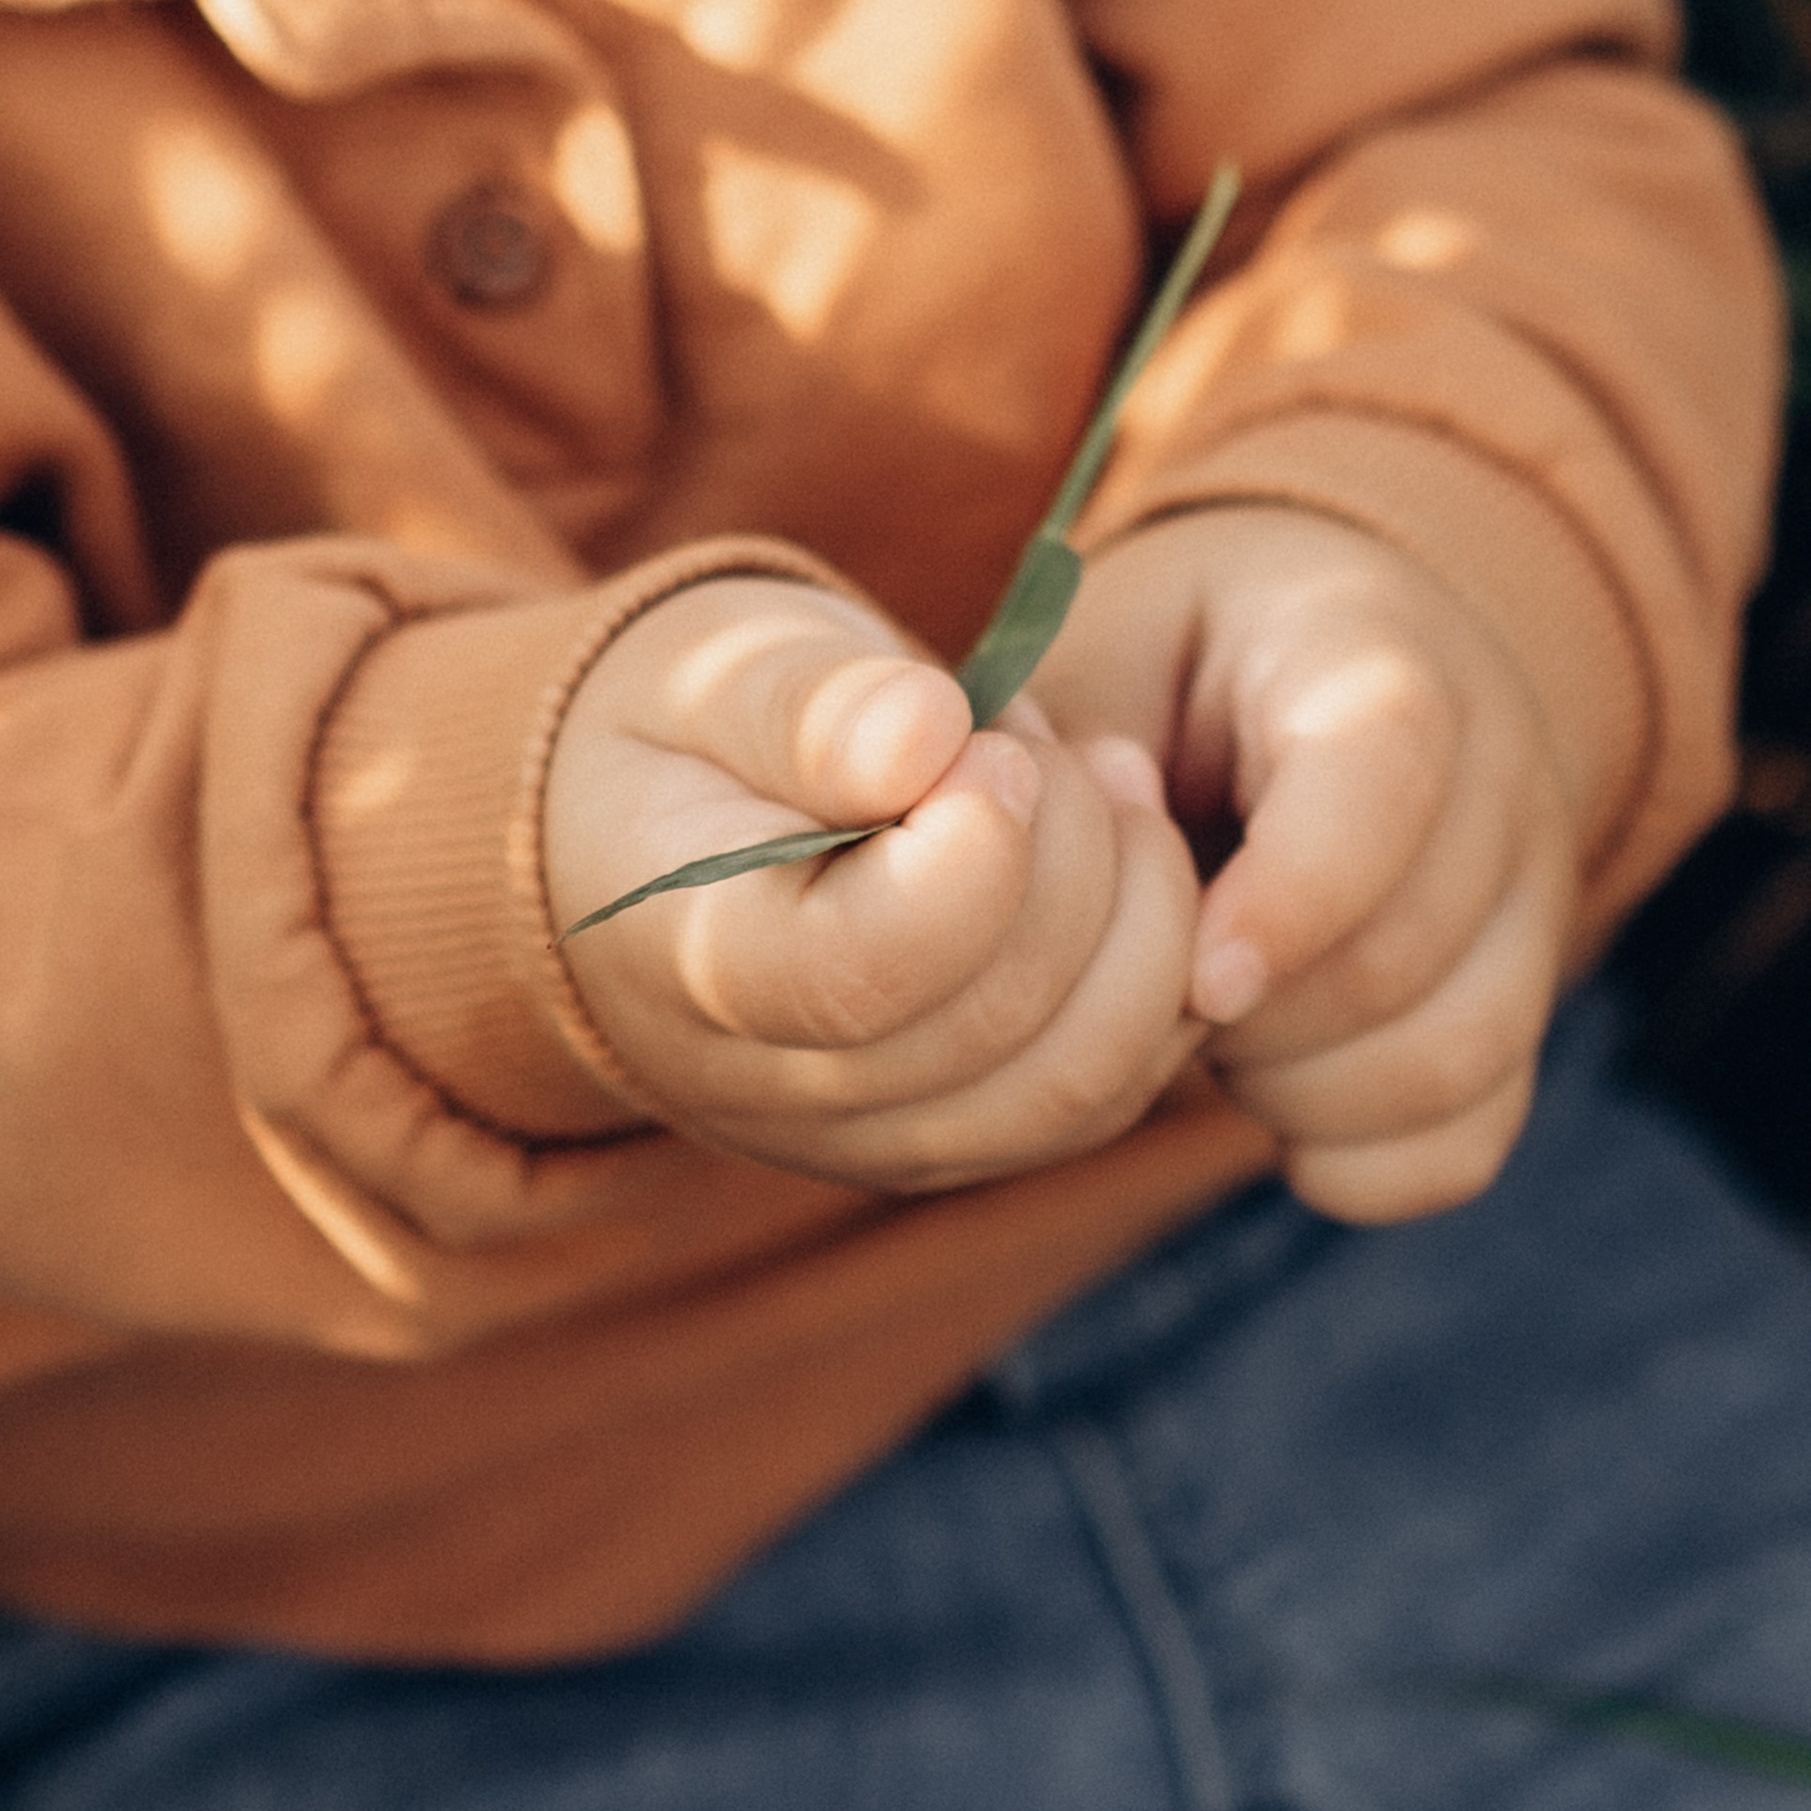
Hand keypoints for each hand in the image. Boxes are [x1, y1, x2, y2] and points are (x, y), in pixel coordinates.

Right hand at [544, 578, 1201, 1191]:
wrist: (653, 836)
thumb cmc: (690, 732)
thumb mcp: (712, 672)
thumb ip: (809, 704)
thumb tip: (923, 734)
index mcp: (690, 962)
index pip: (859, 974)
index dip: (971, 859)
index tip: (986, 747)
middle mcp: (776, 1090)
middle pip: (995, 1021)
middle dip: (1071, 851)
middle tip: (1041, 741)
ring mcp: (872, 1137)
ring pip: (1078, 1079)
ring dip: (1141, 910)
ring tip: (1106, 781)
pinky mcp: (957, 1139)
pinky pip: (1110, 1093)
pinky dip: (1158, 969)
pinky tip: (1127, 858)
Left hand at [1029, 510, 1577, 1221]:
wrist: (1312, 681)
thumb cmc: (1176, 674)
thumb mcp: (1108, 656)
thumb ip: (1073, 746)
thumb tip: (1049, 849)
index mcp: (1373, 655)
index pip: (1381, 778)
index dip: (1291, 898)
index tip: (1199, 980)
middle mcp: (1490, 768)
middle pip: (1400, 952)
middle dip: (1251, 1016)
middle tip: (1160, 987)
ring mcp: (1529, 892)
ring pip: (1448, 1056)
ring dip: (1295, 1091)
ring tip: (1217, 1035)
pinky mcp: (1526, 1003)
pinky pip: (1468, 1137)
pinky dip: (1356, 1162)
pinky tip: (1277, 1106)